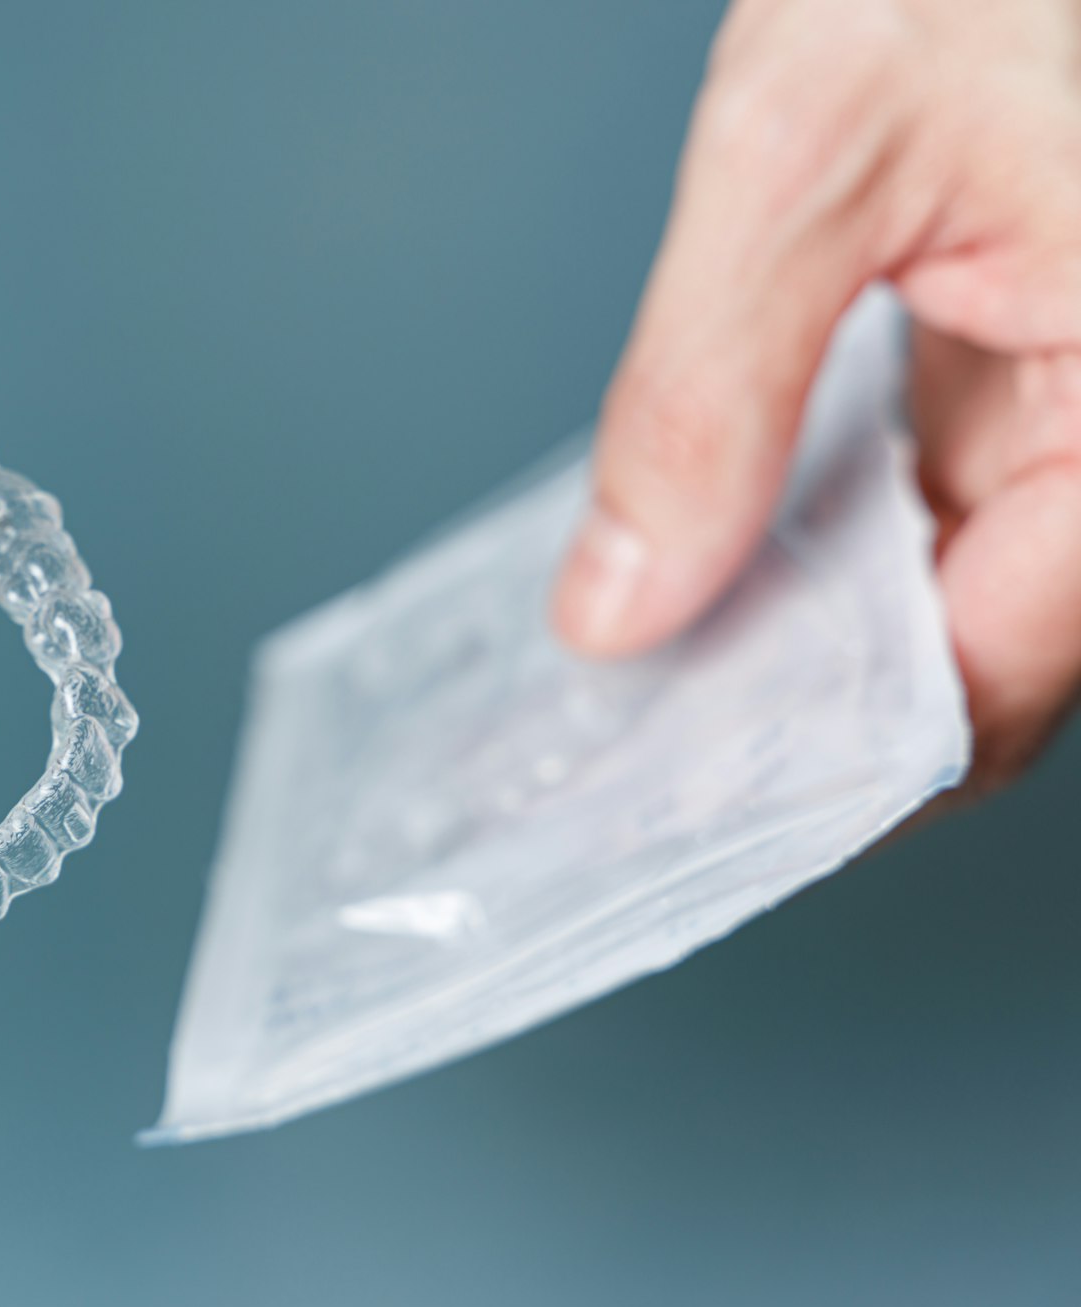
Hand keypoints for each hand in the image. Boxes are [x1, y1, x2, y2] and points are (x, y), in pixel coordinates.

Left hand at [551, 0, 1080, 785]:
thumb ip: (707, 394)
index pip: (994, 674)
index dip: (824, 759)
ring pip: (964, 598)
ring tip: (651, 678)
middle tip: (632, 759)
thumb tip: (625, 605)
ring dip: (810, 644)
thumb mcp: (804, 148)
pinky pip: (952, 514)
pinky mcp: (1049, 373)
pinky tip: (717, 567)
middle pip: (982, 660)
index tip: (674, 801)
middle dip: (806, 719)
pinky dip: (831, 552)